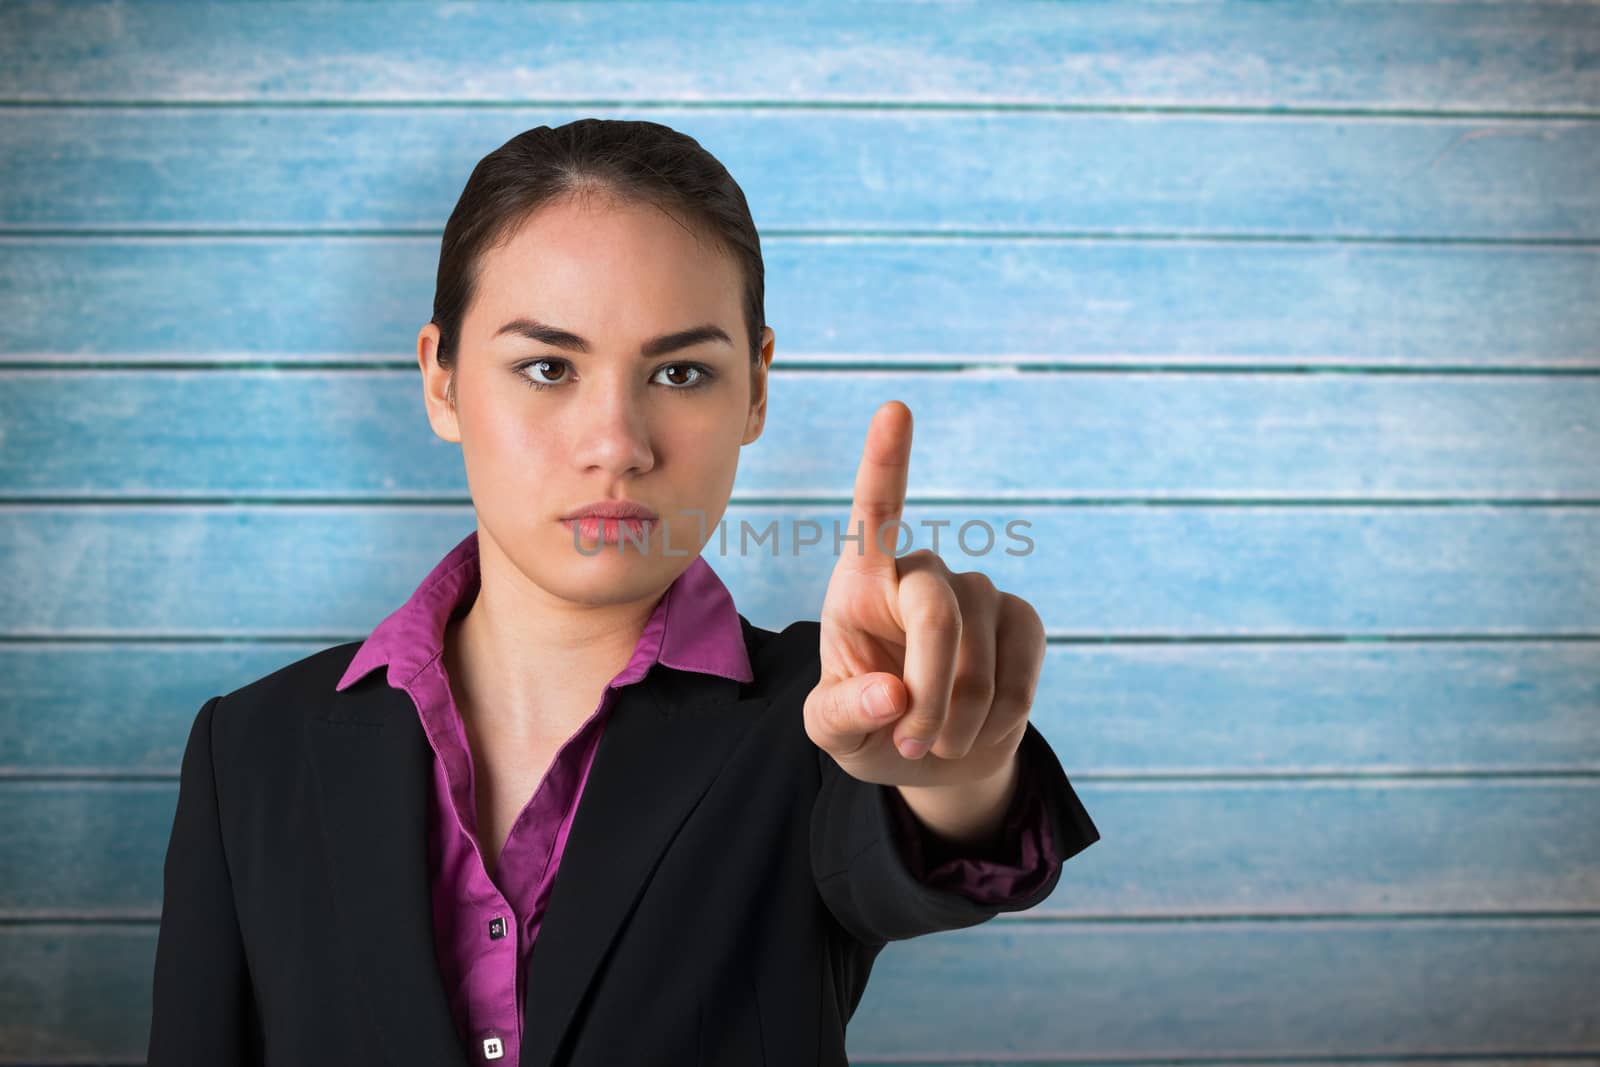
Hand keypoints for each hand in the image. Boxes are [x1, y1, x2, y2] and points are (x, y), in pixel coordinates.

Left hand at [803, 400, 1046, 789]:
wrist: (930, 755)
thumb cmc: (867, 727)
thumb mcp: (831, 731)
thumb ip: (841, 713)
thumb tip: (891, 695)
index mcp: (860, 581)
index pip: (873, 514)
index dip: (885, 461)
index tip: (895, 410)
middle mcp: (920, 570)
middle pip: (935, 610)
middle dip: (930, 688)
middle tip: (913, 744)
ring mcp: (976, 591)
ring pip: (979, 648)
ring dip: (961, 714)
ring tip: (936, 744)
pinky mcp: (1020, 619)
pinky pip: (1021, 664)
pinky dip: (1000, 713)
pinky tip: (983, 728)